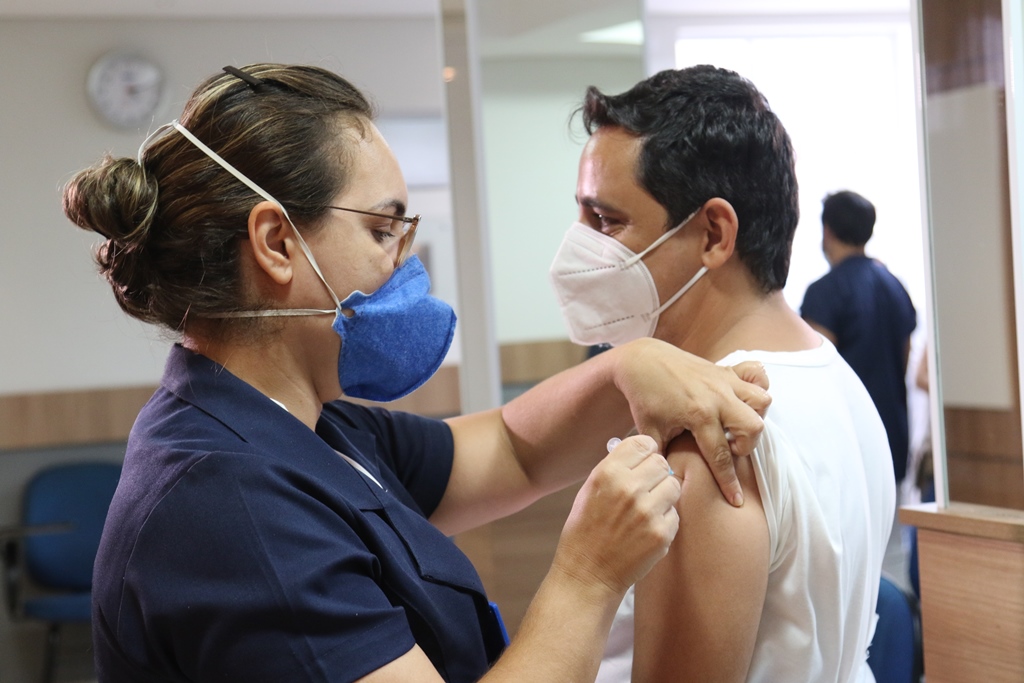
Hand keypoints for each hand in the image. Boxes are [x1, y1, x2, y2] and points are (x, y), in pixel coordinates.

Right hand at [552, 435, 680, 595]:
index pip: (643, 443)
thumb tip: (644, 448)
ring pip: (673, 486)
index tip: (643, 462)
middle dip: (655, 474)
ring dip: (663, 495)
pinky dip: (664, 520)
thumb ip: (616, 466)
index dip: (645, 452)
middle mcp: (628, 488)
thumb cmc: (586, 529)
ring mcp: (647, 511)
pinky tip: (646, 530)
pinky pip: (675, 513)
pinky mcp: (661, 533)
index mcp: (607, 473)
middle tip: (644, 490)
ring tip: (646, 510)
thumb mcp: (590, 489)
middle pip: (661, 463)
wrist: (587, 574)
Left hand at [611, 338, 769, 506]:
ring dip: (753, 416)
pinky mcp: (726, 369)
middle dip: (746, 445)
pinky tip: (742, 400)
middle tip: (727, 447)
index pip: (720, 455)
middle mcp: (717, 396)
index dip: (729, 482)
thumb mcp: (649, 430)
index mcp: (698, 414)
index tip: (736, 500)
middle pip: (753, 427)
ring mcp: (724, 380)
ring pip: (761, 401)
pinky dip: (757, 387)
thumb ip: (661, 457)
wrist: (641, 361)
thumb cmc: (645, 397)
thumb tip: (669, 483)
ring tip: (734, 424)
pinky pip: (757, 374)